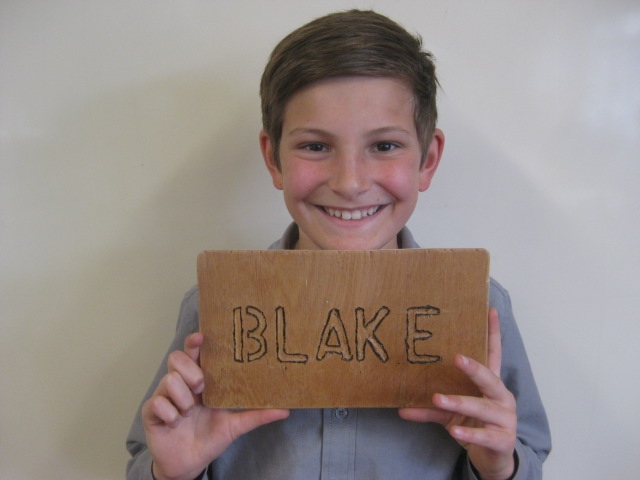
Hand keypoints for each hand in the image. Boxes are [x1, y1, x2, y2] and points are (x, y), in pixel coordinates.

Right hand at [142, 332, 289, 479]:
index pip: (194, 353)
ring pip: (169, 379)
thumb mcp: (235, 425)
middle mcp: (181, 384)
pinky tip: (176, 423)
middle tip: (201, 388)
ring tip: (190, 413)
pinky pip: (158, 402)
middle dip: (191, 371)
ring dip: (183, 399)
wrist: (189, 464)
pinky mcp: (151, 411)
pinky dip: (171, 414)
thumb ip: (257, 415)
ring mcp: (164, 396)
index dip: (195, 342)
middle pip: (177, 358)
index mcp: (199, 380)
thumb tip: (285, 410)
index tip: (202, 337)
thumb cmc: (210, 438)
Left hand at [399, 308, 516, 479]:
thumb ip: (429, 408)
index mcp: (492, 385)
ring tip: (438, 399)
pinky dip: (468, 434)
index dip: (493, 333)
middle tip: (457, 358)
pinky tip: (455, 432)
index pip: (494, 355)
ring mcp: (505, 419)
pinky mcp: (502, 440)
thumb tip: (400, 406)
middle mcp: (502, 398)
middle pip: (490, 379)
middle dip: (474, 368)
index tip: (490, 310)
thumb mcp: (451, 414)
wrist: (493, 458)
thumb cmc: (473, 425)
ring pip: (482, 407)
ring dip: (459, 402)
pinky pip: (484, 435)